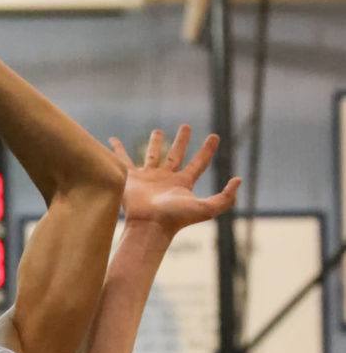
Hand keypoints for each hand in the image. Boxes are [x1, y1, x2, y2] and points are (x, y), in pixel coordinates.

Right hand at [109, 125, 240, 233]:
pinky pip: (123, 160)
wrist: (149, 225)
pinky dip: (117, 150)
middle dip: (182, 141)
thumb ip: (225, 198)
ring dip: (155, 143)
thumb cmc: (176, 219)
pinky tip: (113, 140)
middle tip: (186, 126)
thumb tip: (238, 179)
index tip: (214, 136)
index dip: (207, 150)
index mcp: (183, 184)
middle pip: (176, 155)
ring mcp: (148, 178)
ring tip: (157, 131)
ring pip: (153, 155)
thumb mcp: (206, 208)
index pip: (198, 163)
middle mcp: (166, 179)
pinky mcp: (131, 178)